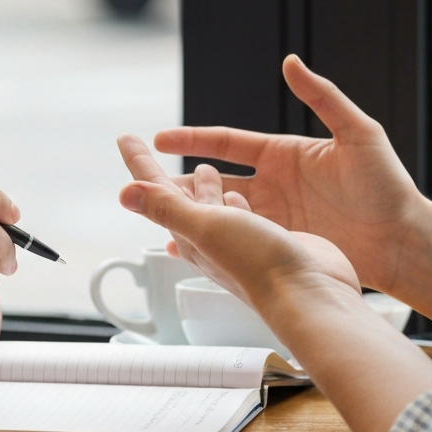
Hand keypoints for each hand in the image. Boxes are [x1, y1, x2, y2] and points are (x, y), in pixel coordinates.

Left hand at [117, 134, 360, 312]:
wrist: (307, 293)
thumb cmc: (255, 263)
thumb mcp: (204, 227)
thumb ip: (166, 208)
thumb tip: (124, 193)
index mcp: (189, 230)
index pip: (156, 190)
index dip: (139, 163)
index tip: (125, 138)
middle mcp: (209, 237)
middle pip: (181, 198)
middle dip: (169, 177)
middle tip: (155, 155)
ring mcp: (238, 239)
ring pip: (214, 205)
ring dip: (205, 187)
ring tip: (204, 170)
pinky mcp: (266, 240)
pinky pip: (243, 215)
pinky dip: (235, 201)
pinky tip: (237, 198)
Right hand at [153, 55, 424, 293]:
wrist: (404, 242)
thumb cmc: (387, 186)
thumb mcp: (358, 133)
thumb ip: (323, 97)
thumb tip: (291, 63)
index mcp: (284, 152)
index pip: (226, 142)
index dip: (192, 140)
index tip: (159, 140)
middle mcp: (273, 183)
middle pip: (213, 178)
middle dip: (177, 178)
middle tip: (140, 178)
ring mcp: (274, 216)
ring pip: (218, 210)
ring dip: (189, 211)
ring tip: (154, 214)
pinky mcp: (279, 244)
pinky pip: (237, 239)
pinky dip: (211, 241)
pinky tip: (186, 247)